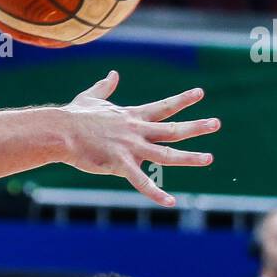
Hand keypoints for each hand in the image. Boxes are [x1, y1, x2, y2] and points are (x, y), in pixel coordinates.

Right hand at [62, 71, 219, 206]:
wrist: (60, 131)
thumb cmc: (73, 116)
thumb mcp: (92, 97)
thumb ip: (106, 87)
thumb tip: (113, 74)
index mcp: (131, 116)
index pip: (163, 107)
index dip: (182, 100)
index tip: (200, 93)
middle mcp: (136, 131)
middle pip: (172, 129)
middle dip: (196, 126)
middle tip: (216, 123)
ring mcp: (131, 148)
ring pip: (166, 153)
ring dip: (189, 157)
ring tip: (208, 158)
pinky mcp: (120, 164)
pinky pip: (142, 181)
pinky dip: (156, 193)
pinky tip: (170, 202)